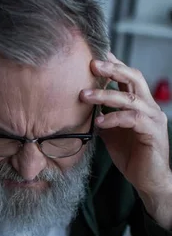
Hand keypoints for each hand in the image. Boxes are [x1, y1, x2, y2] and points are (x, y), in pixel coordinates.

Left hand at [80, 52, 171, 227]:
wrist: (148, 180)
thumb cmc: (131, 156)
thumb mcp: (112, 134)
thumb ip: (103, 118)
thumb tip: (83, 109)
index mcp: (140, 104)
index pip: (128, 78)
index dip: (114, 65)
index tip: (95, 55)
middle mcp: (149, 107)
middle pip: (134, 78)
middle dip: (112, 69)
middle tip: (92, 64)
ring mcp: (153, 118)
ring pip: (130, 98)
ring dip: (106, 95)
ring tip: (85, 96)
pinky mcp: (152, 132)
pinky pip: (132, 119)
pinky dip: (114, 118)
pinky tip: (100, 122)